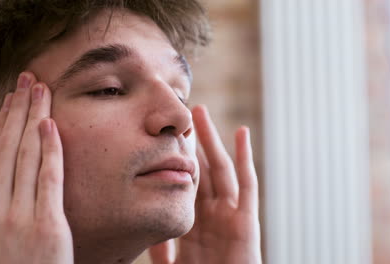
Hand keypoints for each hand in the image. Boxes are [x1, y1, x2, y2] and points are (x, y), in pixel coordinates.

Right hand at [0, 72, 72, 263]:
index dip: (1, 128)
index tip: (9, 104)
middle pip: (8, 149)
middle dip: (18, 110)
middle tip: (28, 80)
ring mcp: (19, 217)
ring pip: (27, 155)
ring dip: (34, 118)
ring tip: (40, 89)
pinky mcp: (48, 226)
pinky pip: (49, 178)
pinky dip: (50, 148)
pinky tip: (51, 124)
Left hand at [149, 105, 261, 263]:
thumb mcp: (173, 262)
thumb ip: (160, 248)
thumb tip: (142, 230)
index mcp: (193, 220)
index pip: (183, 181)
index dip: (174, 158)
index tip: (160, 136)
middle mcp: (211, 212)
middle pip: (200, 168)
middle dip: (191, 142)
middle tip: (178, 114)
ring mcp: (230, 212)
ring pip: (219, 167)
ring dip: (211, 140)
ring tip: (199, 113)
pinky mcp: (246, 218)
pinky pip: (247, 183)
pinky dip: (245, 157)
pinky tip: (240, 132)